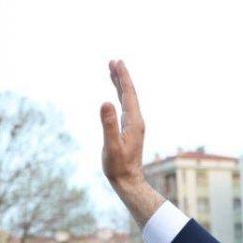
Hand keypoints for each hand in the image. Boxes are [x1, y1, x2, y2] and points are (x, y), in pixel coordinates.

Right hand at [101, 60, 145, 190]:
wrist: (128, 181)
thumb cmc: (118, 166)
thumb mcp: (111, 145)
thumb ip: (108, 124)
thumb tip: (105, 102)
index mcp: (134, 121)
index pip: (128, 94)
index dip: (123, 77)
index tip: (117, 63)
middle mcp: (136, 120)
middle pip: (130, 93)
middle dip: (122, 77)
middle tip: (114, 61)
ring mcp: (134, 125)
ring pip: (127, 99)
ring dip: (120, 85)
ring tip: (112, 72)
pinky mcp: (130, 130)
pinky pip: (125, 107)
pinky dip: (120, 97)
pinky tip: (115, 96)